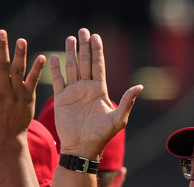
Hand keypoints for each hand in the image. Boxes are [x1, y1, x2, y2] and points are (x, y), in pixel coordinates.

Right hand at [0, 31, 45, 141]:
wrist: (6, 137)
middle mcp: (2, 91)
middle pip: (2, 66)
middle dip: (2, 49)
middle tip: (2, 32)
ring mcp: (16, 94)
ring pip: (18, 72)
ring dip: (20, 55)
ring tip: (21, 41)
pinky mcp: (28, 98)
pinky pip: (33, 81)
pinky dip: (37, 70)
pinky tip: (42, 57)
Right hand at [49, 28, 142, 159]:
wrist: (82, 148)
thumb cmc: (101, 136)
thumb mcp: (118, 119)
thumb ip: (127, 101)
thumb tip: (139, 86)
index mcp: (99, 90)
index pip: (98, 65)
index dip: (97, 51)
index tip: (96, 36)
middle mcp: (86, 88)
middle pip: (85, 62)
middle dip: (84, 46)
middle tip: (83, 31)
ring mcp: (73, 92)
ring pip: (72, 67)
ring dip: (71, 53)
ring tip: (70, 38)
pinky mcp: (61, 99)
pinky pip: (58, 80)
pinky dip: (56, 69)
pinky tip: (55, 57)